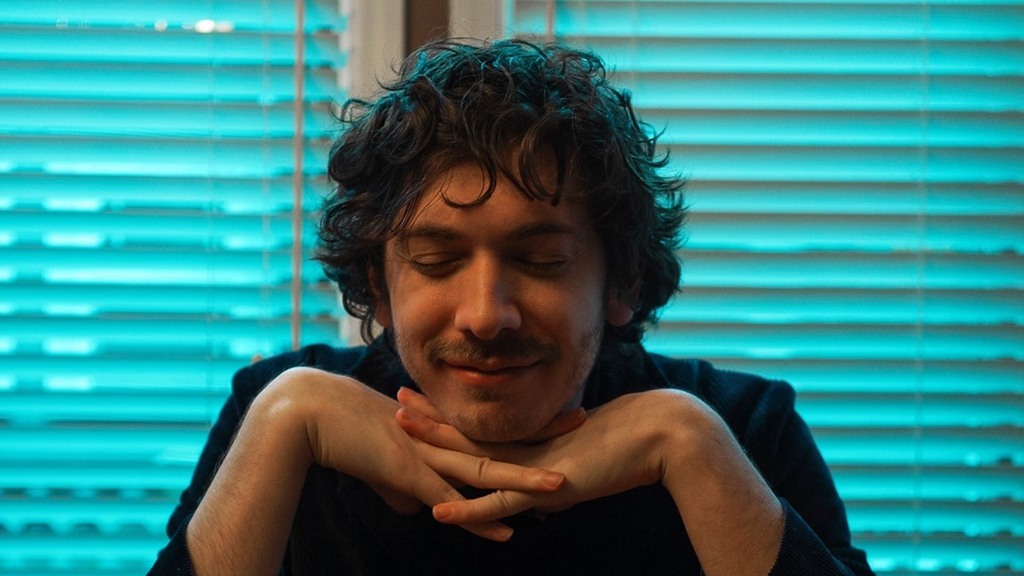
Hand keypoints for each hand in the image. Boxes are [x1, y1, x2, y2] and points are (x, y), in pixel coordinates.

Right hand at [270, 368, 567, 540]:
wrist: (310, 415)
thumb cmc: (343, 432)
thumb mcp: (382, 463)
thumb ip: (404, 485)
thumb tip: (418, 509)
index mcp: (439, 428)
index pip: (492, 424)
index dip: (525, 420)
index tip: (557, 411)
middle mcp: (440, 438)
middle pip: (500, 437)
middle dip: (543, 433)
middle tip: (583, 419)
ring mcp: (427, 456)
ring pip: (485, 469)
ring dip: (524, 481)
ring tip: (561, 486)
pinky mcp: (409, 476)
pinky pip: (453, 501)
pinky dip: (480, 520)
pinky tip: (506, 532)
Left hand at [398, 385, 785, 575]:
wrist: (662, 434)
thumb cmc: (636, 437)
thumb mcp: (592, 448)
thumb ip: (567, 459)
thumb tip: (553, 478)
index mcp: (538, 436)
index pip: (487, 426)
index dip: (456, 413)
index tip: (429, 396)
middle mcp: (532, 448)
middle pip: (472, 434)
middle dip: (434, 419)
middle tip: (399, 396)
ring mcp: (536, 466)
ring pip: (475, 459)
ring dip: (437, 446)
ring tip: (403, 424)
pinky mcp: (547, 488)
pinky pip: (499, 503)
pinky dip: (468, 510)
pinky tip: (438, 511)